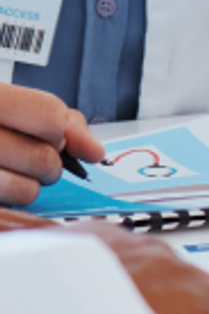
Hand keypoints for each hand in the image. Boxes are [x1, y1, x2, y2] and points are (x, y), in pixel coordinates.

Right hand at [0, 84, 104, 207]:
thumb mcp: (8, 104)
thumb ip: (56, 117)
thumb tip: (93, 151)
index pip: (50, 116)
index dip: (59, 131)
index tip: (53, 136)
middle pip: (43, 157)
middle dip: (49, 164)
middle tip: (32, 159)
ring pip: (26, 190)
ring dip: (29, 188)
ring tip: (11, 174)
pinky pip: (8, 208)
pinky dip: (10, 202)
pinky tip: (0, 188)